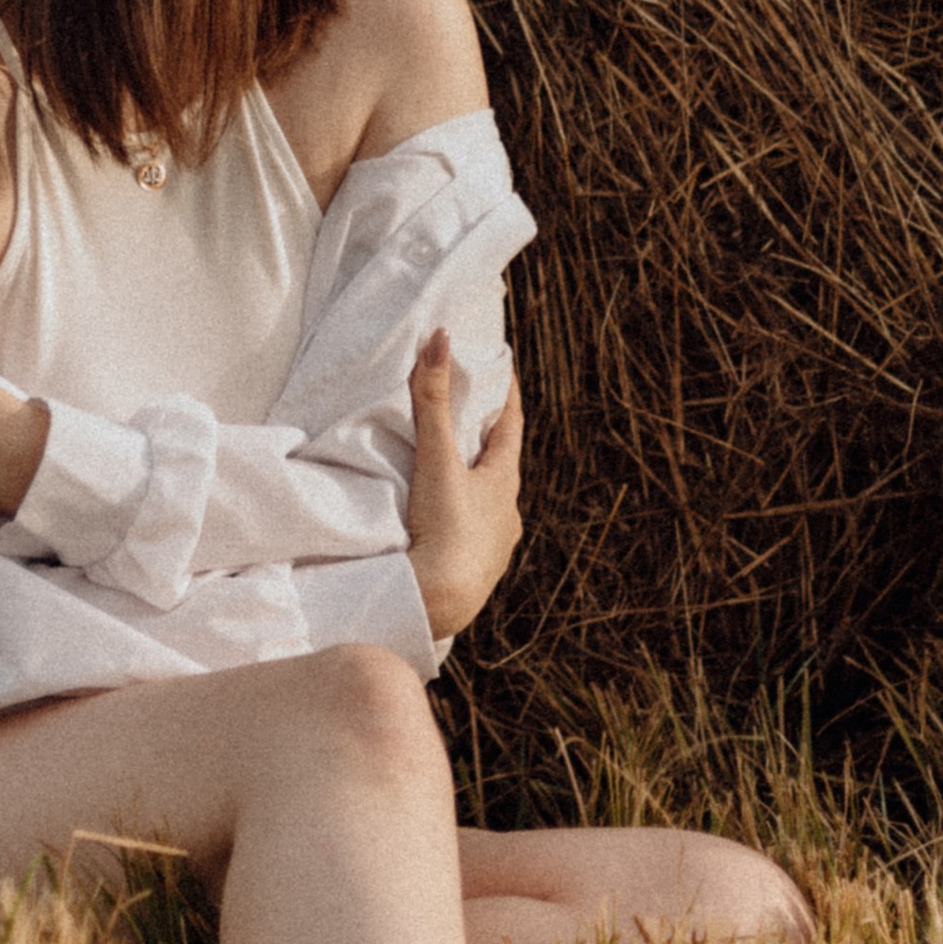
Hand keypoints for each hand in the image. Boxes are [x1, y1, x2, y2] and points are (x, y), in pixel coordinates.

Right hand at [406, 331, 523, 638]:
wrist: (440, 603)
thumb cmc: (444, 530)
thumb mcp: (436, 461)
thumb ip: (432, 401)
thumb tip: (440, 340)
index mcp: (504, 481)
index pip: (510, 424)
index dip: (506, 394)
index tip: (503, 369)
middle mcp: (509, 512)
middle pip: (501, 462)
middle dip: (486, 437)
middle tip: (470, 412)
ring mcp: (496, 544)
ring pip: (490, 500)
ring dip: (475, 479)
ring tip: (454, 466)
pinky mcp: (478, 569)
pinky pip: (475, 530)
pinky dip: (464, 513)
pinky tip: (448, 518)